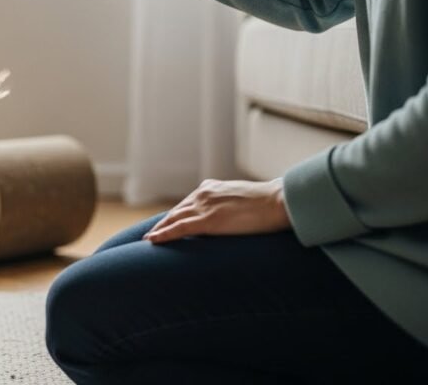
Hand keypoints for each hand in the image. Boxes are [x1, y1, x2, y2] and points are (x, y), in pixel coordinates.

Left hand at [144, 178, 290, 243]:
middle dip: (164, 223)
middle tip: (151, 234)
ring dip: (159, 230)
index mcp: (211, 188)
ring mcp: (204, 207)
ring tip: (148, 240)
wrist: (279, 201)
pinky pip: (179, 228)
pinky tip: (152, 240)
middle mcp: (203, 194)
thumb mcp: (243, 200)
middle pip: (176, 211)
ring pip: (173, 219)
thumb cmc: (269, 203)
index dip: (175, 215)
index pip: (187, 204)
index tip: (165, 224)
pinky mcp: (208, 221)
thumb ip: (230, 206)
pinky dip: (163, 234)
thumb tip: (232, 217)